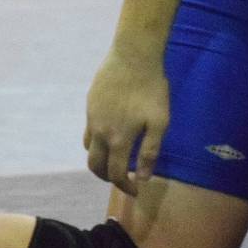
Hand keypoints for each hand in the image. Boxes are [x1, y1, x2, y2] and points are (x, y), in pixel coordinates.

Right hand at [84, 49, 169, 195]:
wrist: (133, 56)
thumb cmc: (152, 88)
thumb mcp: (159, 121)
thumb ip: (150, 151)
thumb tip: (143, 177)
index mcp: (118, 139)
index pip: (116, 173)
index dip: (125, 186)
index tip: (135, 191)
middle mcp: (100, 132)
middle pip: (95, 166)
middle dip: (107, 178)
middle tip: (122, 180)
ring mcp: (92, 117)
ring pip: (89, 148)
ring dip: (99, 160)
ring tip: (114, 161)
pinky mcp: (90, 104)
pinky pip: (88, 131)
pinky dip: (95, 142)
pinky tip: (109, 136)